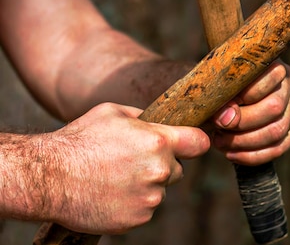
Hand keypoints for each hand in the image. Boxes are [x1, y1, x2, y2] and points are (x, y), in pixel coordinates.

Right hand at [42, 103, 209, 233]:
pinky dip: (132, 203)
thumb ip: (145, 117)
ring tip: (114, 177)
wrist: (47, 177)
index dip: (195, 142)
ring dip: (145, 185)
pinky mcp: (137, 219)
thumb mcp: (113, 112)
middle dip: (162, 164)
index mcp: (159, 141)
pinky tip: (110, 193)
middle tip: (132, 161)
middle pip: (177, 169)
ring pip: (159, 190)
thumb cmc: (79, 140)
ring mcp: (149, 198)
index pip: (199, 143)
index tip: (191, 144)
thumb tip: (161, 120)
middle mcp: (159, 171)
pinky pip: (144, 209)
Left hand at [210, 61, 289, 165]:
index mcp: (274, 65)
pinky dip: (253, 156)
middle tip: (218, 128)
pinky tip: (232, 154)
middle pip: (274, 108)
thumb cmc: (222, 81)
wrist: (231, 88)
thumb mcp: (220, 79)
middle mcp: (288, 84)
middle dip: (242, 123)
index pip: (268, 79)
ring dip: (245, 142)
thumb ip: (222, 93)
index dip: (245, 95)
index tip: (221, 105)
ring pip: (276, 131)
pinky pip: (278, 148)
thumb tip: (226, 119)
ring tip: (220, 142)